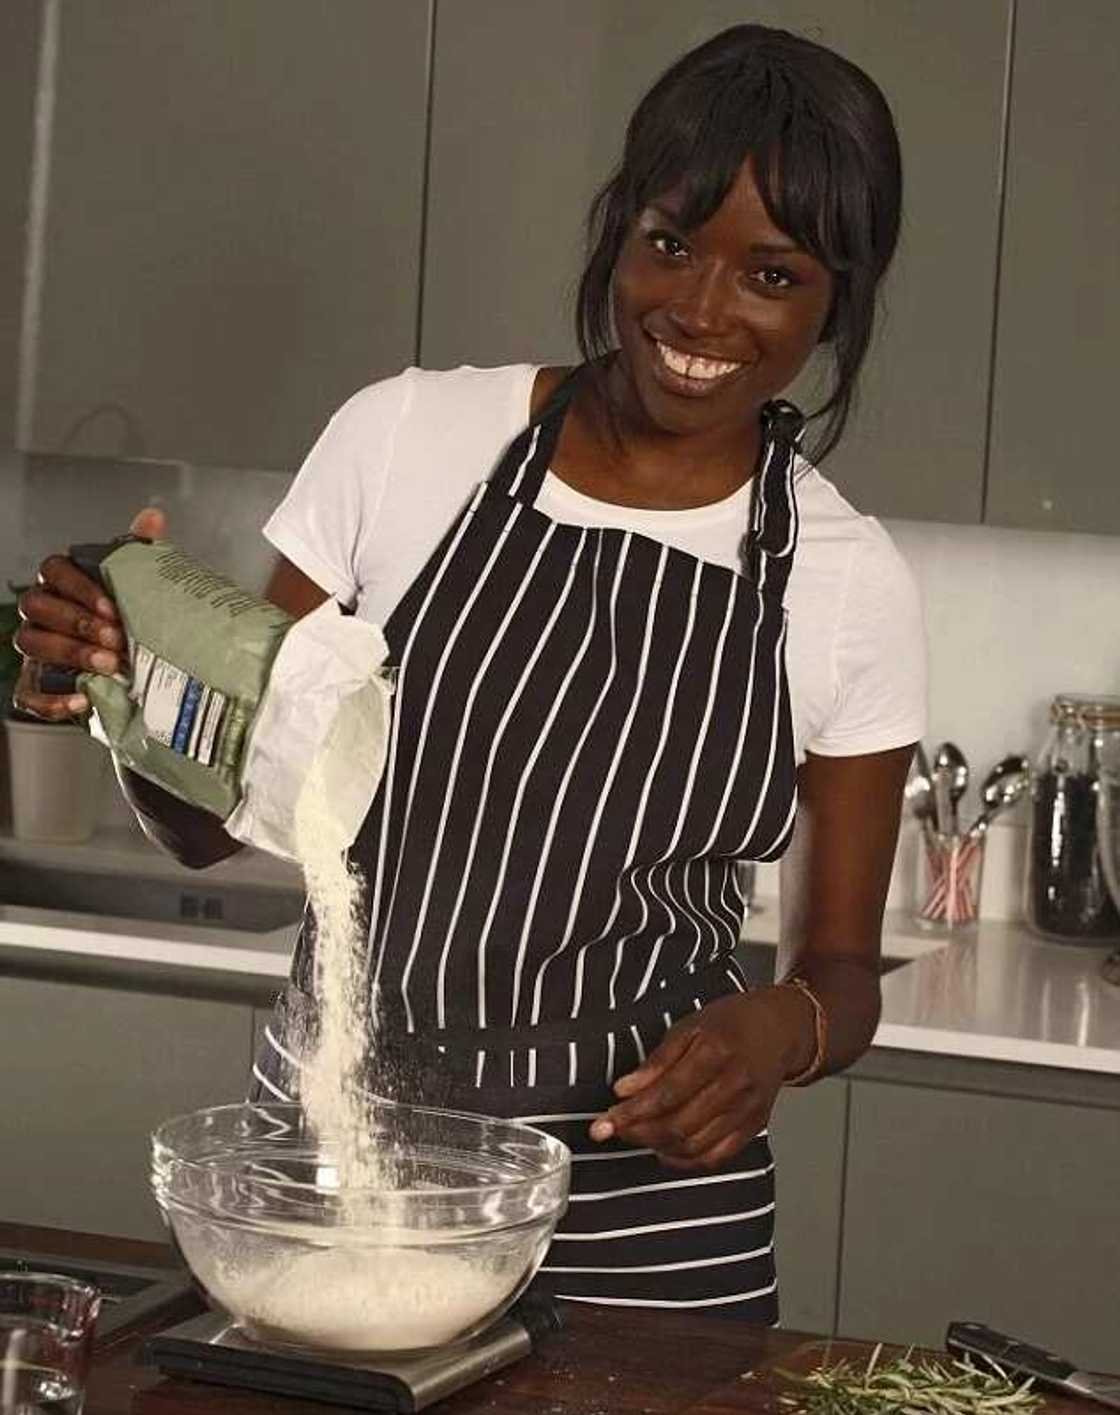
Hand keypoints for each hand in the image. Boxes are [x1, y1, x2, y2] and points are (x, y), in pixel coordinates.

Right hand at [13, 506, 166, 719]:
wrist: (134, 673)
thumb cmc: (129, 622)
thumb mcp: (138, 589)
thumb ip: (139, 554)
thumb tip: (154, 516)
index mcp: (61, 582)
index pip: (54, 570)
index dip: (79, 588)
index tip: (112, 607)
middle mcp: (41, 613)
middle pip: (38, 607)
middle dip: (77, 624)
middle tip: (117, 638)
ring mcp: (33, 649)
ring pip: (31, 644)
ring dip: (70, 654)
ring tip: (110, 665)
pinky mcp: (33, 686)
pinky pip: (26, 693)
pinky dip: (51, 700)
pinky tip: (82, 700)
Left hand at [589, 986, 812, 1170]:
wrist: (778, 1030)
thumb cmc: (729, 1023)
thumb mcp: (688, 1027)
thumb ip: (656, 1061)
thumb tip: (624, 1090)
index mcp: (715, 1052)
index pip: (666, 1093)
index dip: (633, 1112)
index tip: (606, 1120)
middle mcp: (735, 1084)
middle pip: (679, 1125)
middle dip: (639, 1133)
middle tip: (614, 1130)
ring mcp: (747, 1110)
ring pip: (695, 1146)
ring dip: (658, 1147)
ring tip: (637, 1135)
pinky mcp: (754, 1127)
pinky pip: (717, 1157)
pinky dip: (687, 1160)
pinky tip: (666, 1150)